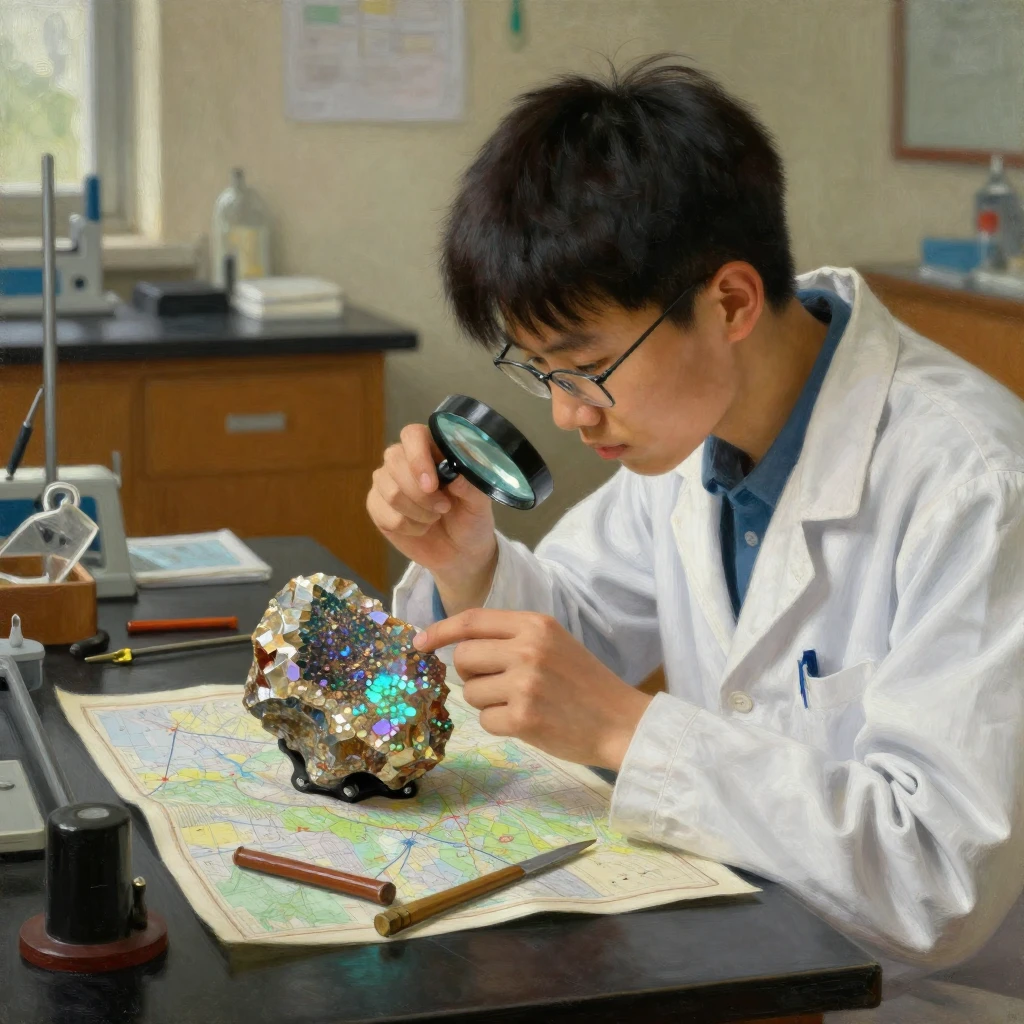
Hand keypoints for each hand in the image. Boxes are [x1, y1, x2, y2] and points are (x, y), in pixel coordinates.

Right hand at [366, 425, 497, 605]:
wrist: (459, 552)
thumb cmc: (471, 519)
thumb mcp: (480, 504)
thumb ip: (472, 487)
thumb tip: (457, 476)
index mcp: (432, 449)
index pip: (413, 435)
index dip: (418, 457)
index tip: (431, 485)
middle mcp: (405, 460)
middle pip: (394, 460)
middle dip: (419, 493)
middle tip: (443, 508)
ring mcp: (387, 481)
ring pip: (389, 490)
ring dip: (417, 512)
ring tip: (435, 517)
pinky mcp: (377, 505)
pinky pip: (382, 512)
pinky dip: (407, 526)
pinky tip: (420, 528)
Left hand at [412, 609, 652, 770]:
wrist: (621, 721)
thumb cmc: (584, 682)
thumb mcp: (552, 643)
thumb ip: (510, 638)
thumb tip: (455, 646)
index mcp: (535, 624)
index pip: (472, 620)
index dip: (440, 630)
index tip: (419, 642)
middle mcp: (528, 649)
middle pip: (463, 657)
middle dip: (470, 674)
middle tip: (498, 684)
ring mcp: (525, 684)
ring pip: (470, 692)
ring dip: (486, 702)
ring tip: (521, 702)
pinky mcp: (524, 718)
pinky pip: (485, 720)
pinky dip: (499, 724)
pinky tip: (527, 721)